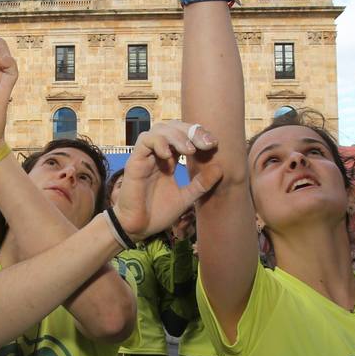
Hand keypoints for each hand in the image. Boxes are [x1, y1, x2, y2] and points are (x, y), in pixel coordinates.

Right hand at [114, 121, 220, 240]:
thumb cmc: (158, 213)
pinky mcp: (134, 162)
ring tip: (190, 150)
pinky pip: (145, 141)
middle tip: (206, 144)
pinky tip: (169, 155)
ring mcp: (145, 156)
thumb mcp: (186, 198)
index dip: (198, 135)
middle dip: (190, 131)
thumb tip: (221, 168)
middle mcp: (157, 154)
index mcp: (169, 159)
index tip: (213, 144)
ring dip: (177, 136)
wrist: (138, 228)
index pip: (183, 135)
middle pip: (173, 127)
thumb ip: (201, 184)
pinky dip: (159, 143)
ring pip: (159, 129)